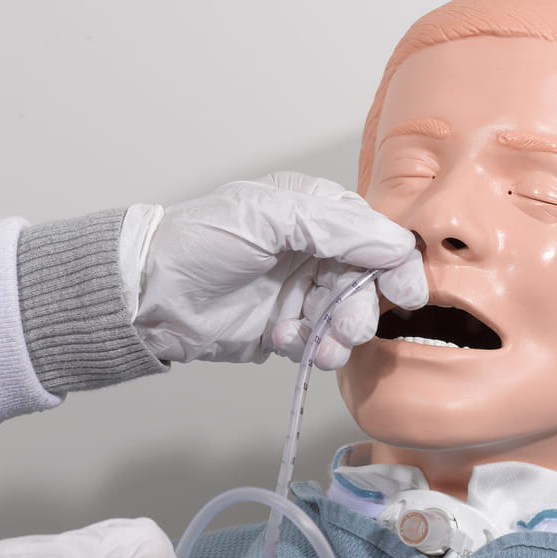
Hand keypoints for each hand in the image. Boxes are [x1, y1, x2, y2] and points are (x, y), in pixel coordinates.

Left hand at [134, 172, 426, 367]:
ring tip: (318, 346)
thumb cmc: (201, 242)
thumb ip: (336, 228)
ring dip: (339, 334)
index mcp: (313, 210)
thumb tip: (396, 244)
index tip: (406, 292)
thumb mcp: (269, 218)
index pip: (373, 234)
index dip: (395, 263)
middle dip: (361, 308)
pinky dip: (311, 347)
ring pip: (347, 315)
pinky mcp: (286, 326)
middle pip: (366, 280)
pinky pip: (320, 341)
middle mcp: (313, 247)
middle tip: (349, 328)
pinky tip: (284, 342)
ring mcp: (300, 288)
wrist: (149, 296)